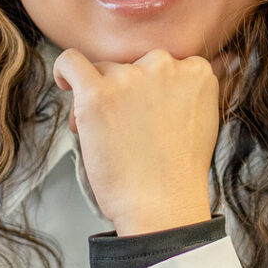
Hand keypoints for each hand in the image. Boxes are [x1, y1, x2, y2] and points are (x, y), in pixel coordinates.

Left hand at [52, 48, 219, 235]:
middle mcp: (165, 65)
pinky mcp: (97, 93)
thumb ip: (185, 90)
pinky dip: (65, 70)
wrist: (162, 205)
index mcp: (196, 70)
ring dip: (101, 94)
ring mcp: (130, 76)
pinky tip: (66, 84)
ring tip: (105, 132)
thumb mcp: (201, 118)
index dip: (152, 91)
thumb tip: (163, 80)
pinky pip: (71, 61)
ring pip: (104, 70)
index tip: (149, 116)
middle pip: (135, 65)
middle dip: (127, 92)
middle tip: (126, 129)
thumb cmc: (178, 171)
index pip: (165, 65)